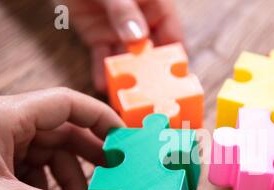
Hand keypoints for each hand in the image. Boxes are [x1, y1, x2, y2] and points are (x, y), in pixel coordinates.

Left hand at [0, 88, 124, 189]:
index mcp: (5, 117)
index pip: (68, 103)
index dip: (101, 118)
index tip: (124, 138)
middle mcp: (3, 125)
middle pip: (62, 130)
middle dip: (90, 155)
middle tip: (114, 174)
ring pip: (48, 153)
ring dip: (71, 177)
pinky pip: (33, 169)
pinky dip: (50, 187)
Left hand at [63, 0, 183, 91]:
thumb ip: (125, 11)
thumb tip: (138, 38)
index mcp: (158, 6)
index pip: (173, 38)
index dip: (175, 59)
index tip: (175, 81)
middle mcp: (142, 22)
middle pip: (151, 54)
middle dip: (150, 75)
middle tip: (150, 96)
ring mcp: (120, 31)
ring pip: (127, 60)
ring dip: (126, 78)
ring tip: (126, 97)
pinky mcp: (98, 36)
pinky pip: (102, 58)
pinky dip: (102, 71)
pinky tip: (103, 85)